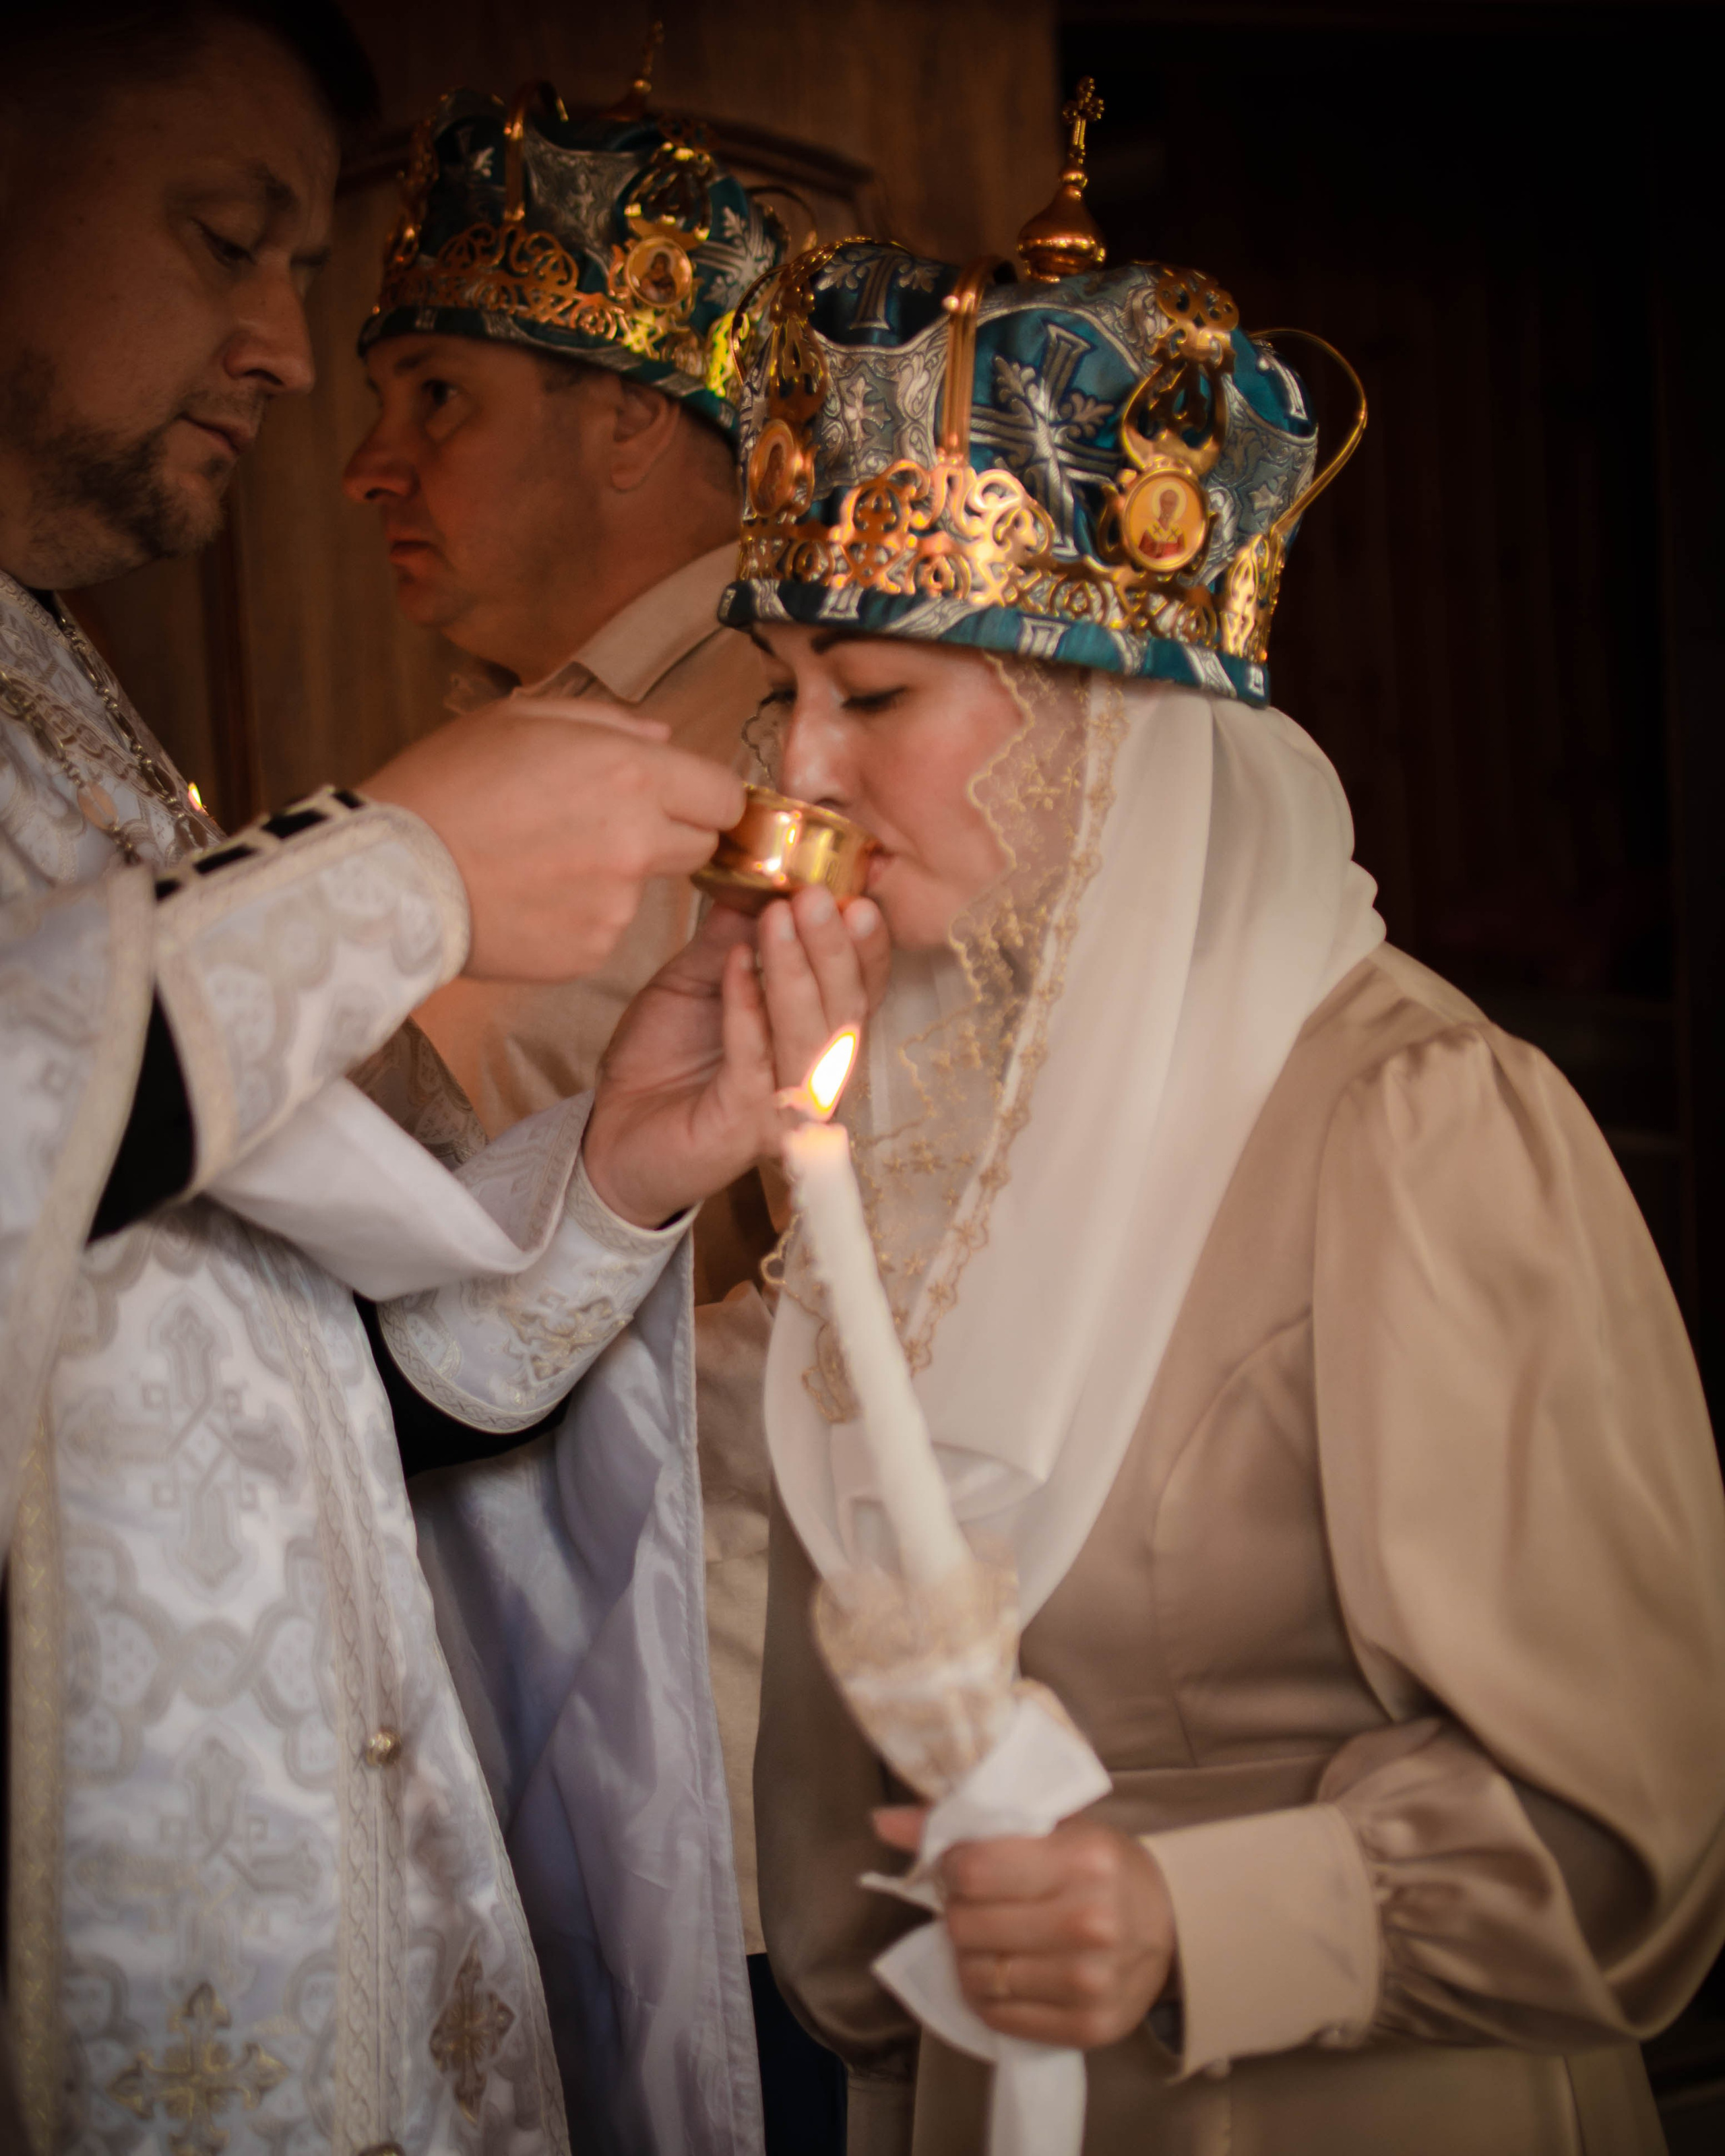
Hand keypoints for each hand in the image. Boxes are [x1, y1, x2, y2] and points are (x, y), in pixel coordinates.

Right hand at [363, 695, 745, 980]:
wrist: (389, 873)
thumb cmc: (447, 784)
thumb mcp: (521, 720)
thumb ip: (608, 722)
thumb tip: (663, 736)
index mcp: (631, 774)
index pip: (724, 795)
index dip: (706, 796)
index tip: (685, 800)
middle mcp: (637, 842)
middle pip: (700, 845)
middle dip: (669, 833)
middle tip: (605, 826)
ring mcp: (616, 905)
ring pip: (646, 889)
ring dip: (614, 876)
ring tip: (541, 860)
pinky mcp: (590, 951)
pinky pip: (604, 929)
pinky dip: (578, 916)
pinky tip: (527, 897)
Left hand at [582, 884, 891, 1226]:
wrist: (613, 1130)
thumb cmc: (665, 1059)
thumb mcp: (698, 980)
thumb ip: (731, 938)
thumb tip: (760, 878)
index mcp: (819, 1039)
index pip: (862, 989)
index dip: (866, 944)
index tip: (855, 890)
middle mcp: (817, 1078)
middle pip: (849, 1010)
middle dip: (835, 948)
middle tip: (816, 894)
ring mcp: (786, 1109)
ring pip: (812, 1037)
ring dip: (797, 972)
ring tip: (779, 916)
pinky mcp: (745, 1127)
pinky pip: (754, 1061)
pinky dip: (747, 1009)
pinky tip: (737, 964)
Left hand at [874, 1805, 1176, 2049]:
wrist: (1170, 1924)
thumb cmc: (1100, 1866)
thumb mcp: (1048, 1826)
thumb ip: (966, 1821)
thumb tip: (883, 1823)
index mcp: (1081, 1860)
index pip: (972, 1871)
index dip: (950, 1867)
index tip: (960, 1865)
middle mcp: (1089, 1923)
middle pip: (967, 1927)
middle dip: (959, 1912)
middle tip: (976, 1904)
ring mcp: (1090, 1982)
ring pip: (977, 1976)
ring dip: (969, 1957)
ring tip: (990, 1938)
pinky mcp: (1089, 2028)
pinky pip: (1000, 2017)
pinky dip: (987, 1996)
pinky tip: (1004, 1972)